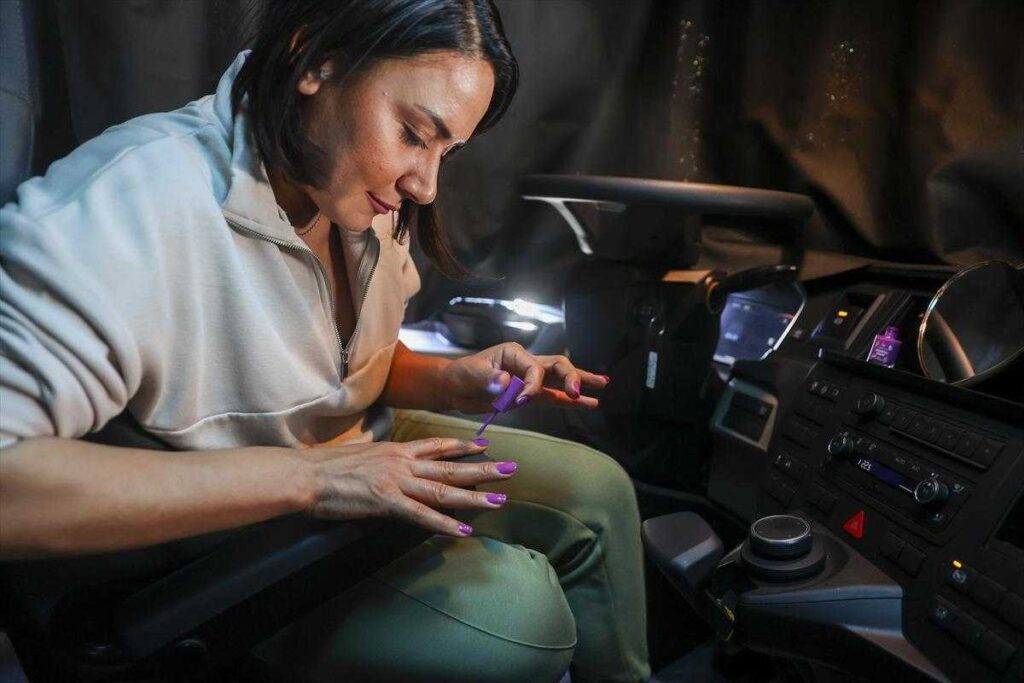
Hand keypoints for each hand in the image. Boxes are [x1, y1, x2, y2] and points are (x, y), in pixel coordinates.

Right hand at [299, 437, 514, 535]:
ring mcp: (397, 482)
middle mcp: (403, 462)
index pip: (437, 446)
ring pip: (443, 489)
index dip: (462, 446)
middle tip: (511, 469)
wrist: (307, 474)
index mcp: (397, 451)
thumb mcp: (363, 456)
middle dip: (483, 469)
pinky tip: (464, 530)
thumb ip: (385, 462)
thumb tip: (393, 468)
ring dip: (474, 495)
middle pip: (450, 467)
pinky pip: (422, 515)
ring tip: (499, 499)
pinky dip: (444, 524)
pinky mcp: (387, 502)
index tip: (484, 444)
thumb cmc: (327, 468)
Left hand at [438, 342, 609, 413]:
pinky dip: (570, 402)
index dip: (533, 385)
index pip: (536, 368)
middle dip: (570, 377)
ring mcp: (530, 380)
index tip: (520, 400)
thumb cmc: (460, 374)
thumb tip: (505, 381)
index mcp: (514, 353)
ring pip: (561, 380)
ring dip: (581, 383)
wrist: (453, 388)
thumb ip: (489, 378)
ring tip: (603, 385)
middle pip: (558, 366)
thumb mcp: (471, 374)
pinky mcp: (529, 396)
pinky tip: (590, 403)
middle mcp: (527, 363)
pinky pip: (553, 398)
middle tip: (576, 392)